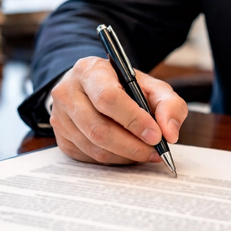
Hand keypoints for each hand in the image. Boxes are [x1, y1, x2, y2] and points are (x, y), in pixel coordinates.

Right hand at [49, 56, 187, 163]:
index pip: (108, 98)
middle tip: (155, 151)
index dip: (134, 120)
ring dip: (125, 156)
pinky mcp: (61, 138)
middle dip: (133, 145)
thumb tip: (169, 134)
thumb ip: (168, 105)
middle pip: (99, 128)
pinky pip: (89, 157)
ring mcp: (60, 117)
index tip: (156, 135)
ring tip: (146, 153)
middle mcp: (68, 93)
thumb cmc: (124, 87)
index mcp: (90, 71)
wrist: (94, 88)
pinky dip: (114, 160)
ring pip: (95, 147)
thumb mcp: (151, 86)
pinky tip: (128, 153)